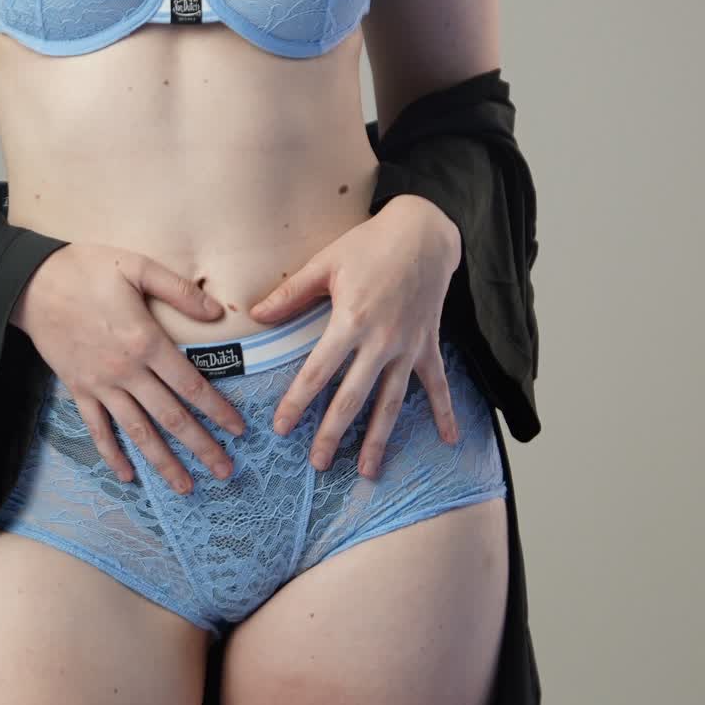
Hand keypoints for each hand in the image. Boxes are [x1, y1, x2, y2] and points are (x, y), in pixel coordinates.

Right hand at [9, 244, 247, 493]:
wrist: (33, 284)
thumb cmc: (87, 270)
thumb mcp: (138, 267)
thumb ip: (179, 290)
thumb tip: (217, 313)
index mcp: (146, 342)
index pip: (190, 385)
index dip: (217, 410)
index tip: (238, 430)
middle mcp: (126, 371)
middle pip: (170, 417)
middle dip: (200, 447)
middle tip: (225, 472)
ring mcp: (100, 385)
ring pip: (137, 432)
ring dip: (162, 462)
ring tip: (185, 487)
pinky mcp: (78, 389)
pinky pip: (97, 429)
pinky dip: (111, 454)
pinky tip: (127, 476)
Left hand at [249, 197, 462, 477]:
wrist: (423, 232)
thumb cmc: (370, 244)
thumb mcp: (326, 263)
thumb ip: (291, 294)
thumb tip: (256, 315)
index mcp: (351, 321)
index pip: (318, 372)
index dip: (298, 402)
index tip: (281, 429)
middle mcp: (381, 341)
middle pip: (353, 398)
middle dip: (333, 434)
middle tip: (317, 465)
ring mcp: (408, 346)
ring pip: (392, 402)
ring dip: (380, 439)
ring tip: (367, 471)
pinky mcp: (428, 344)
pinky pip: (438, 384)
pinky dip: (445, 412)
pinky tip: (449, 440)